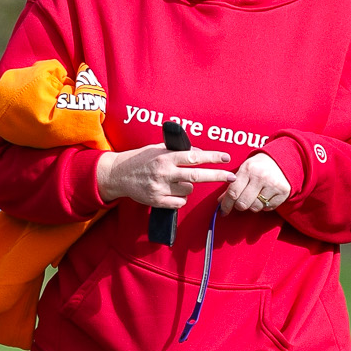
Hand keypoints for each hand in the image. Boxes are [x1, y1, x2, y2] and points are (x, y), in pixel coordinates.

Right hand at [96, 142, 233, 208]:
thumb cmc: (140, 159)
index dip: (212, 158)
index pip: (194, 157)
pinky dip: (180, 198)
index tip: (226, 158)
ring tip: (176, 181)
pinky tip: (172, 192)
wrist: (118, 175)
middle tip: (232, 176)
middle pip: (197, 176)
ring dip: (189, 186)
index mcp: (165, 157)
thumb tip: (198, 153)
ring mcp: (160, 188)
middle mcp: (164, 172)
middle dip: (217, 176)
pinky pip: (179, 202)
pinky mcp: (156, 201)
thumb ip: (177, 150)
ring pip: (188, 190)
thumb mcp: (157, 149)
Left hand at [219, 151, 291, 215]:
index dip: (226, 205)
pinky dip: (265, 206)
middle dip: (239, 205)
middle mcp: (261, 176)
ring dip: (253, 205)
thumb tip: (220, 202)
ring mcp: (273, 184)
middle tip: (241, 202)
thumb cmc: (258, 167)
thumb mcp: (243, 171)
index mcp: (248, 169)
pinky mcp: (283, 191)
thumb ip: (232, 186)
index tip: (223, 211)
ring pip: (255, 207)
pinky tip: (265, 196)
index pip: (233, 192)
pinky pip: (268, 207)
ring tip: (255, 196)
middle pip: (243, 203)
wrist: (280, 160)